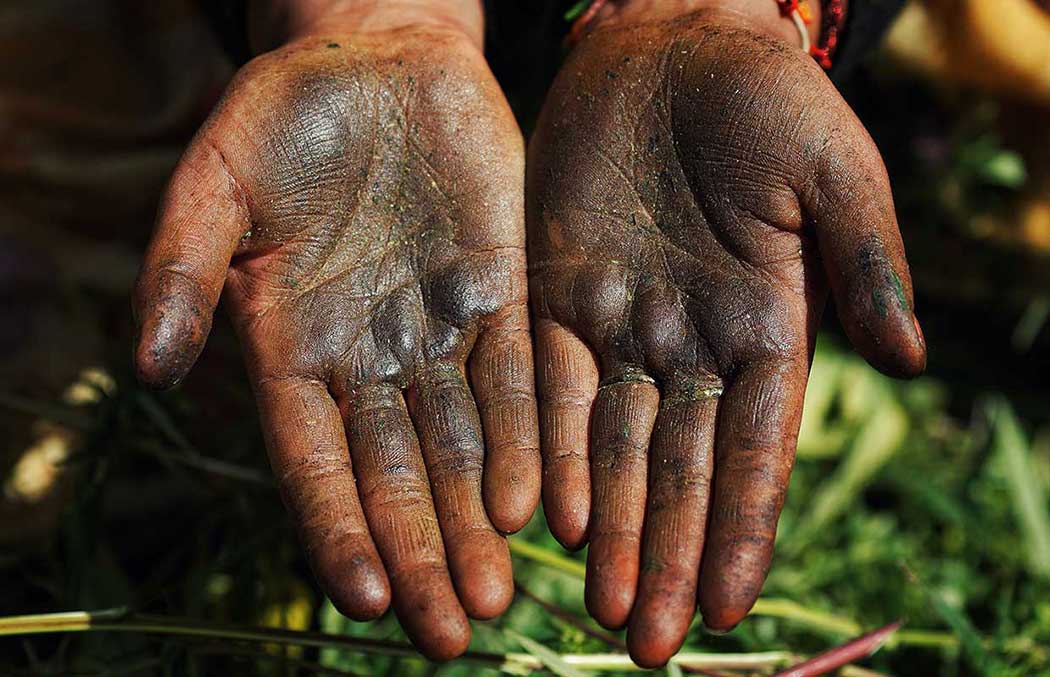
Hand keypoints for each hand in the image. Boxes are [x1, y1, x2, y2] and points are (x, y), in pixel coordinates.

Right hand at [133, 1, 538, 659]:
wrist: (379, 60)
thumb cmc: (283, 116)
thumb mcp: (216, 179)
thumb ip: (183, 267)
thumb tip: (154, 364)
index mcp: (293, 346)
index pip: (315, 462)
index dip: (339, 530)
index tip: (366, 598)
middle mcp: (371, 357)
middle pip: (398, 476)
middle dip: (423, 556)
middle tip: (451, 635)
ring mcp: (442, 330)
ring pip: (464, 447)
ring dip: (480, 525)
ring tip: (496, 598)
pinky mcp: (506, 294)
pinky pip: (520, 381)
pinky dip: (533, 443)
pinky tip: (542, 506)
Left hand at [527, 0, 925, 665]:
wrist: (668, 40)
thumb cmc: (763, 95)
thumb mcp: (831, 166)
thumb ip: (864, 258)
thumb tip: (908, 355)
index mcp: (766, 325)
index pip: (755, 449)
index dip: (744, 526)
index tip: (732, 603)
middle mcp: (691, 344)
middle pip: (681, 470)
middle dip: (669, 555)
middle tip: (651, 643)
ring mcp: (623, 325)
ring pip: (616, 449)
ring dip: (611, 528)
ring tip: (603, 606)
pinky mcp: (556, 296)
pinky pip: (554, 390)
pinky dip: (552, 454)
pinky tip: (550, 517)